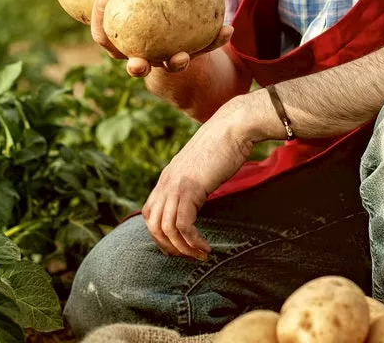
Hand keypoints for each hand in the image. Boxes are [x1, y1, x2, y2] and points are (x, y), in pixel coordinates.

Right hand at [45, 0, 233, 77]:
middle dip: (133, 65)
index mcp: (120, 43)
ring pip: (170, 65)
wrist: (168, 45)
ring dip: (176, 61)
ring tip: (180, 56)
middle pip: (133, 65)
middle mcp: (141, 57)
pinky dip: (216, 39)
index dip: (100, 20)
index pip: (103, 38)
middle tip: (135, 61)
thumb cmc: (132, 18)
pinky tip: (229, 28)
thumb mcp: (112, 3)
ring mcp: (166, 60)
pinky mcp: (191, 57)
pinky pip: (204, 49)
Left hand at [141, 105, 254, 259]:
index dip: (159, 235)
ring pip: (166, 229)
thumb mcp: (201, 167)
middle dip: (169, 247)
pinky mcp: (189, 188)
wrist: (233, 126)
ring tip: (200, 254)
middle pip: (152, 225)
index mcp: (167, 177)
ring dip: (182, 248)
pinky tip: (206, 247)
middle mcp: (165, 182)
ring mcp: (175, 185)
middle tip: (189, 256)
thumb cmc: (225, 145)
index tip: (178, 246)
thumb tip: (199, 197)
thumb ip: (194, 183)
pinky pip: (183, 225)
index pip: (149, 213)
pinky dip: (192, 241)